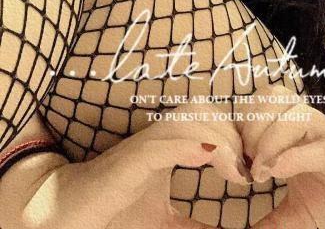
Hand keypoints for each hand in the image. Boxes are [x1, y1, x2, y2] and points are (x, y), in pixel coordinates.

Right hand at [27, 99, 249, 228]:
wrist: (72, 213)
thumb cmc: (115, 214)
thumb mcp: (166, 222)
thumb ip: (195, 225)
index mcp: (170, 143)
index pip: (210, 117)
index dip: (234, 134)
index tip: (249, 168)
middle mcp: (159, 136)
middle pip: (205, 110)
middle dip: (232, 134)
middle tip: (244, 171)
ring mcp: (146, 145)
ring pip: (189, 120)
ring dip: (218, 139)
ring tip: (232, 171)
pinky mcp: (132, 159)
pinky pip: (164, 142)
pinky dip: (189, 145)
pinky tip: (207, 157)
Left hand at [237, 83, 324, 228]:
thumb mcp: (298, 213)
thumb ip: (272, 222)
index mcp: (290, 130)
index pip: (256, 104)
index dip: (239, 124)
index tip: (234, 159)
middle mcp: (307, 125)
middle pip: (269, 98)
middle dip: (250, 128)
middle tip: (247, 162)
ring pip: (293, 113)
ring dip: (270, 139)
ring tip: (262, 170)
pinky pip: (316, 145)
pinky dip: (293, 155)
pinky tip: (277, 171)